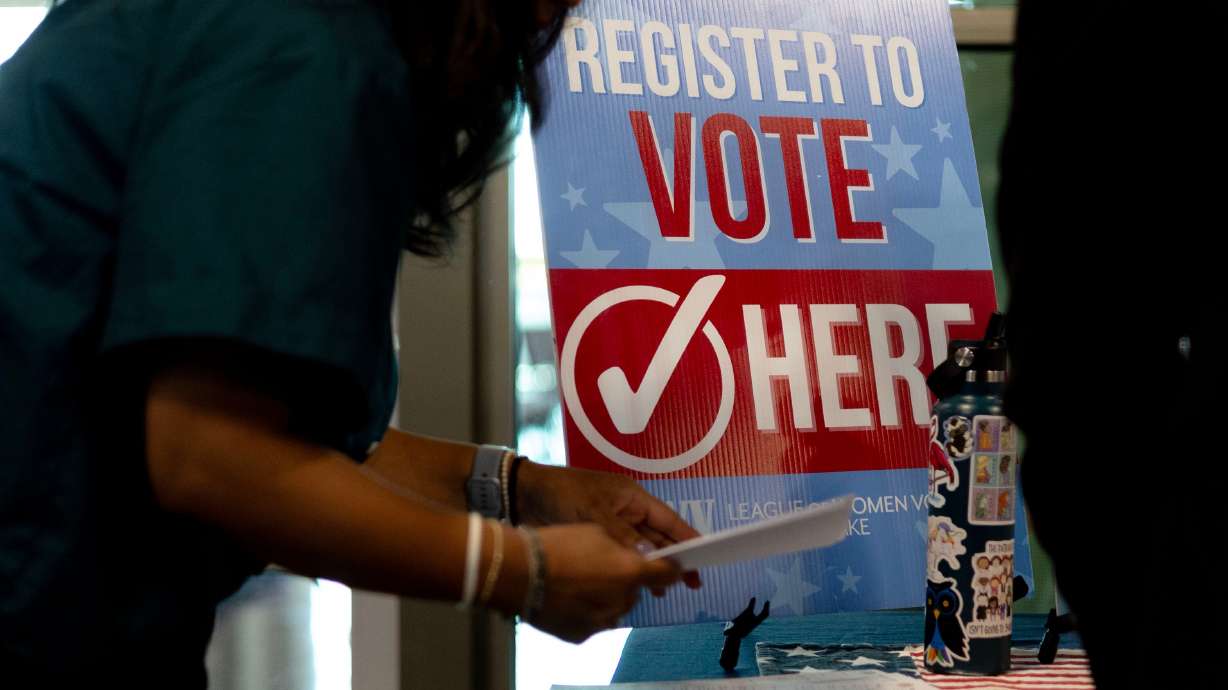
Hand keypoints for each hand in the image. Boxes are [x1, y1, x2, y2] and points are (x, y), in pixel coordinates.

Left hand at [516, 462, 702, 590]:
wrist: (525, 494)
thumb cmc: (562, 494)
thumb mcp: (594, 512)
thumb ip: (622, 536)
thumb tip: (647, 557)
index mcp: (632, 498)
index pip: (668, 520)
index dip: (687, 538)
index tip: (703, 557)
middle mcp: (627, 511)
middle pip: (658, 537)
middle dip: (672, 558)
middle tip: (688, 583)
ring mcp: (613, 524)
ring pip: (640, 548)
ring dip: (651, 566)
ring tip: (661, 590)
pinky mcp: (597, 537)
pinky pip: (622, 554)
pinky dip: (630, 567)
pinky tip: (632, 583)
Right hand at [528, 523, 681, 642]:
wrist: (519, 571)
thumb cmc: (557, 544)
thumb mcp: (597, 531)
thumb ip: (625, 546)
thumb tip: (639, 556)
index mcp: (630, 571)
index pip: (667, 574)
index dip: (671, 568)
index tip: (672, 565)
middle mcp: (622, 600)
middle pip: (636, 590)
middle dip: (627, 579)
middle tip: (604, 566)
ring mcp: (603, 621)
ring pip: (616, 607)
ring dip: (608, 596)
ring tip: (582, 580)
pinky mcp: (583, 635)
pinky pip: (595, 621)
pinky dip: (589, 610)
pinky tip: (570, 596)